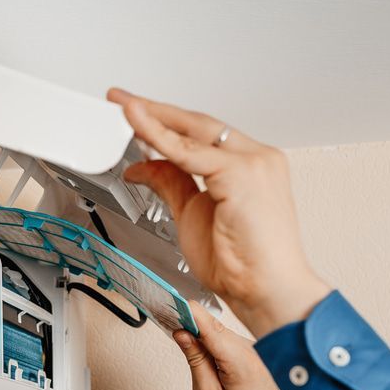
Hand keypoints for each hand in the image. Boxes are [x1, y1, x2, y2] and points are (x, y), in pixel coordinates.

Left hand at [106, 88, 329, 336]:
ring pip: (193, 133)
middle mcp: (257, 158)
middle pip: (198, 125)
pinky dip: (161, 139)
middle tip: (122, 99)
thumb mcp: (191, 214)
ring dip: (154, 119)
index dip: (166, 122)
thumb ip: (170, 184)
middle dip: (156, 110)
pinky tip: (139, 128)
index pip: (203, 135)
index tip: (136, 113)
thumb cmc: (242, 263)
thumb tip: (142, 165)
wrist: (267, 290)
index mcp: (250, 166)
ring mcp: (254, 163)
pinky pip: (191, 154)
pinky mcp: (243, 174)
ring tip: (124, 108)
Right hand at [173, 301, 303, 389]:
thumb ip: (196, 363)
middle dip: (191, 324)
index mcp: (242, 364)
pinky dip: (211, 343)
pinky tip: (200, 351)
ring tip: (181, 340)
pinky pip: (227, 342)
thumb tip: (183, 334)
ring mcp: (255, 353)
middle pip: (214, 327)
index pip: (211, 327)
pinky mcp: (252, 356)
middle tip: (167, 322)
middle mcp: (253, 353)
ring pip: (220, 334)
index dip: (189, 313)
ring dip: (200, 335)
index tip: (169, 302)